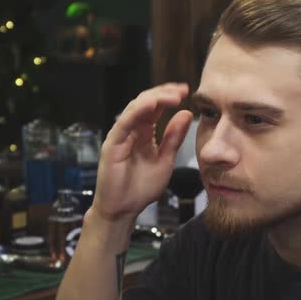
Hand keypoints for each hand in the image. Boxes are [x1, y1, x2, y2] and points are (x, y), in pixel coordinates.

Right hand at [90, 83, 192, 222]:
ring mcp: (121, 135)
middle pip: (146, 102)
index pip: (156, 107)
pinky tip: (152, 105)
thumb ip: (174, 138)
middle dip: (164, 93)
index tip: (187, 91)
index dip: (170, 96)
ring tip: (173, 96)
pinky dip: (138, 111)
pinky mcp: (113, 144)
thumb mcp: (165, 160)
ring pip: (136, 108)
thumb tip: (186, 114)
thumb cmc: (140, 188)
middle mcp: (132, 130)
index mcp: (144, 132)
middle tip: (182, 89)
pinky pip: (125, 122)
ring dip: (154, 98)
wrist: (123, 210)